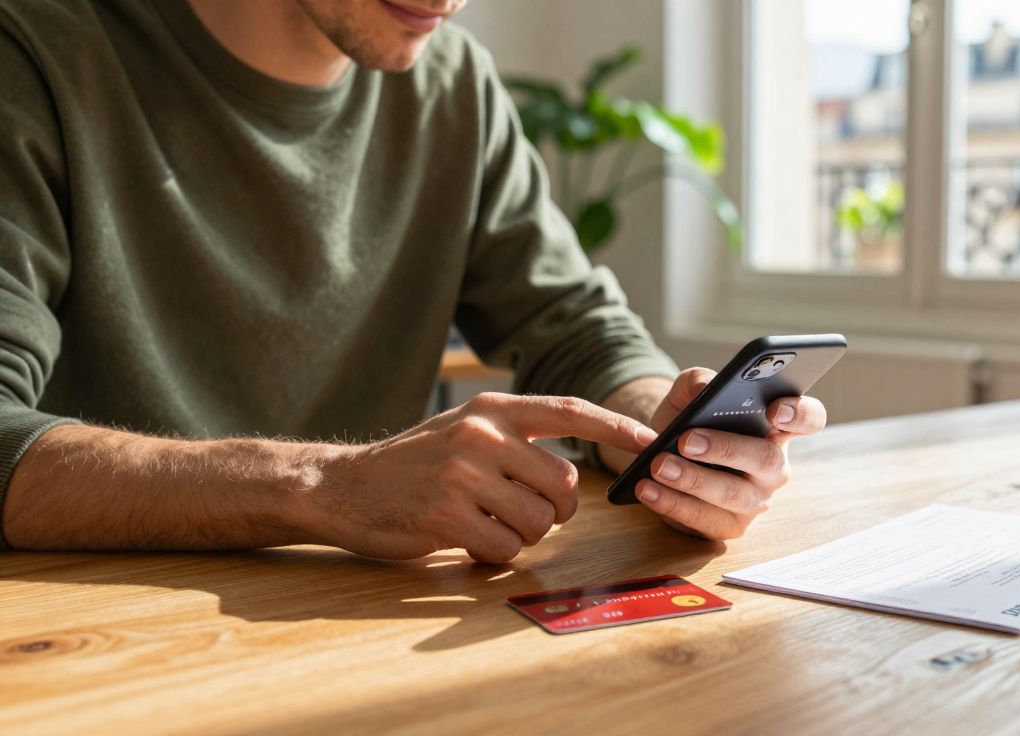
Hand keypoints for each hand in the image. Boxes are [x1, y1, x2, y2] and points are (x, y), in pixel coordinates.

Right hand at [303, 393, 655, 561]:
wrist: (341, 486)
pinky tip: (464, 538)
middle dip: (554, 509)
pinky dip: (493, 554)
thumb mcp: (464, 431)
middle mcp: (483, 436)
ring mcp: (464, 475)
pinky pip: (505, 548)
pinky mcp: (447, 516)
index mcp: (492, 411)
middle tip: (520, 512)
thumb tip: (574, 474)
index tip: (649, 442)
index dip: (615, 428)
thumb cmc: (413, 464)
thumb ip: (515, 440)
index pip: (570, 411)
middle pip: (564, 484)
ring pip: (539, 521)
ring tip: (483, 522)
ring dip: (520, 535)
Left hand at [636, 368, 827, 540]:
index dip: (800, 414)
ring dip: (694, 480)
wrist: (661, 452)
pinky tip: (648, 489)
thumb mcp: (688, 393)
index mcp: (776, 426)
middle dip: (726, 449)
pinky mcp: (730, 526)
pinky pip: (705, 520)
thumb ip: (697, 381)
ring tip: (659, 465)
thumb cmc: (688, 419)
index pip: (809, 418)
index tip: (775, 409)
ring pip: (734, 494)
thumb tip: (706, 387)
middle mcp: (774, 465)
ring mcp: (756, 499)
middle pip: (766, 459)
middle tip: (687, 440)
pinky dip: (673, 504)